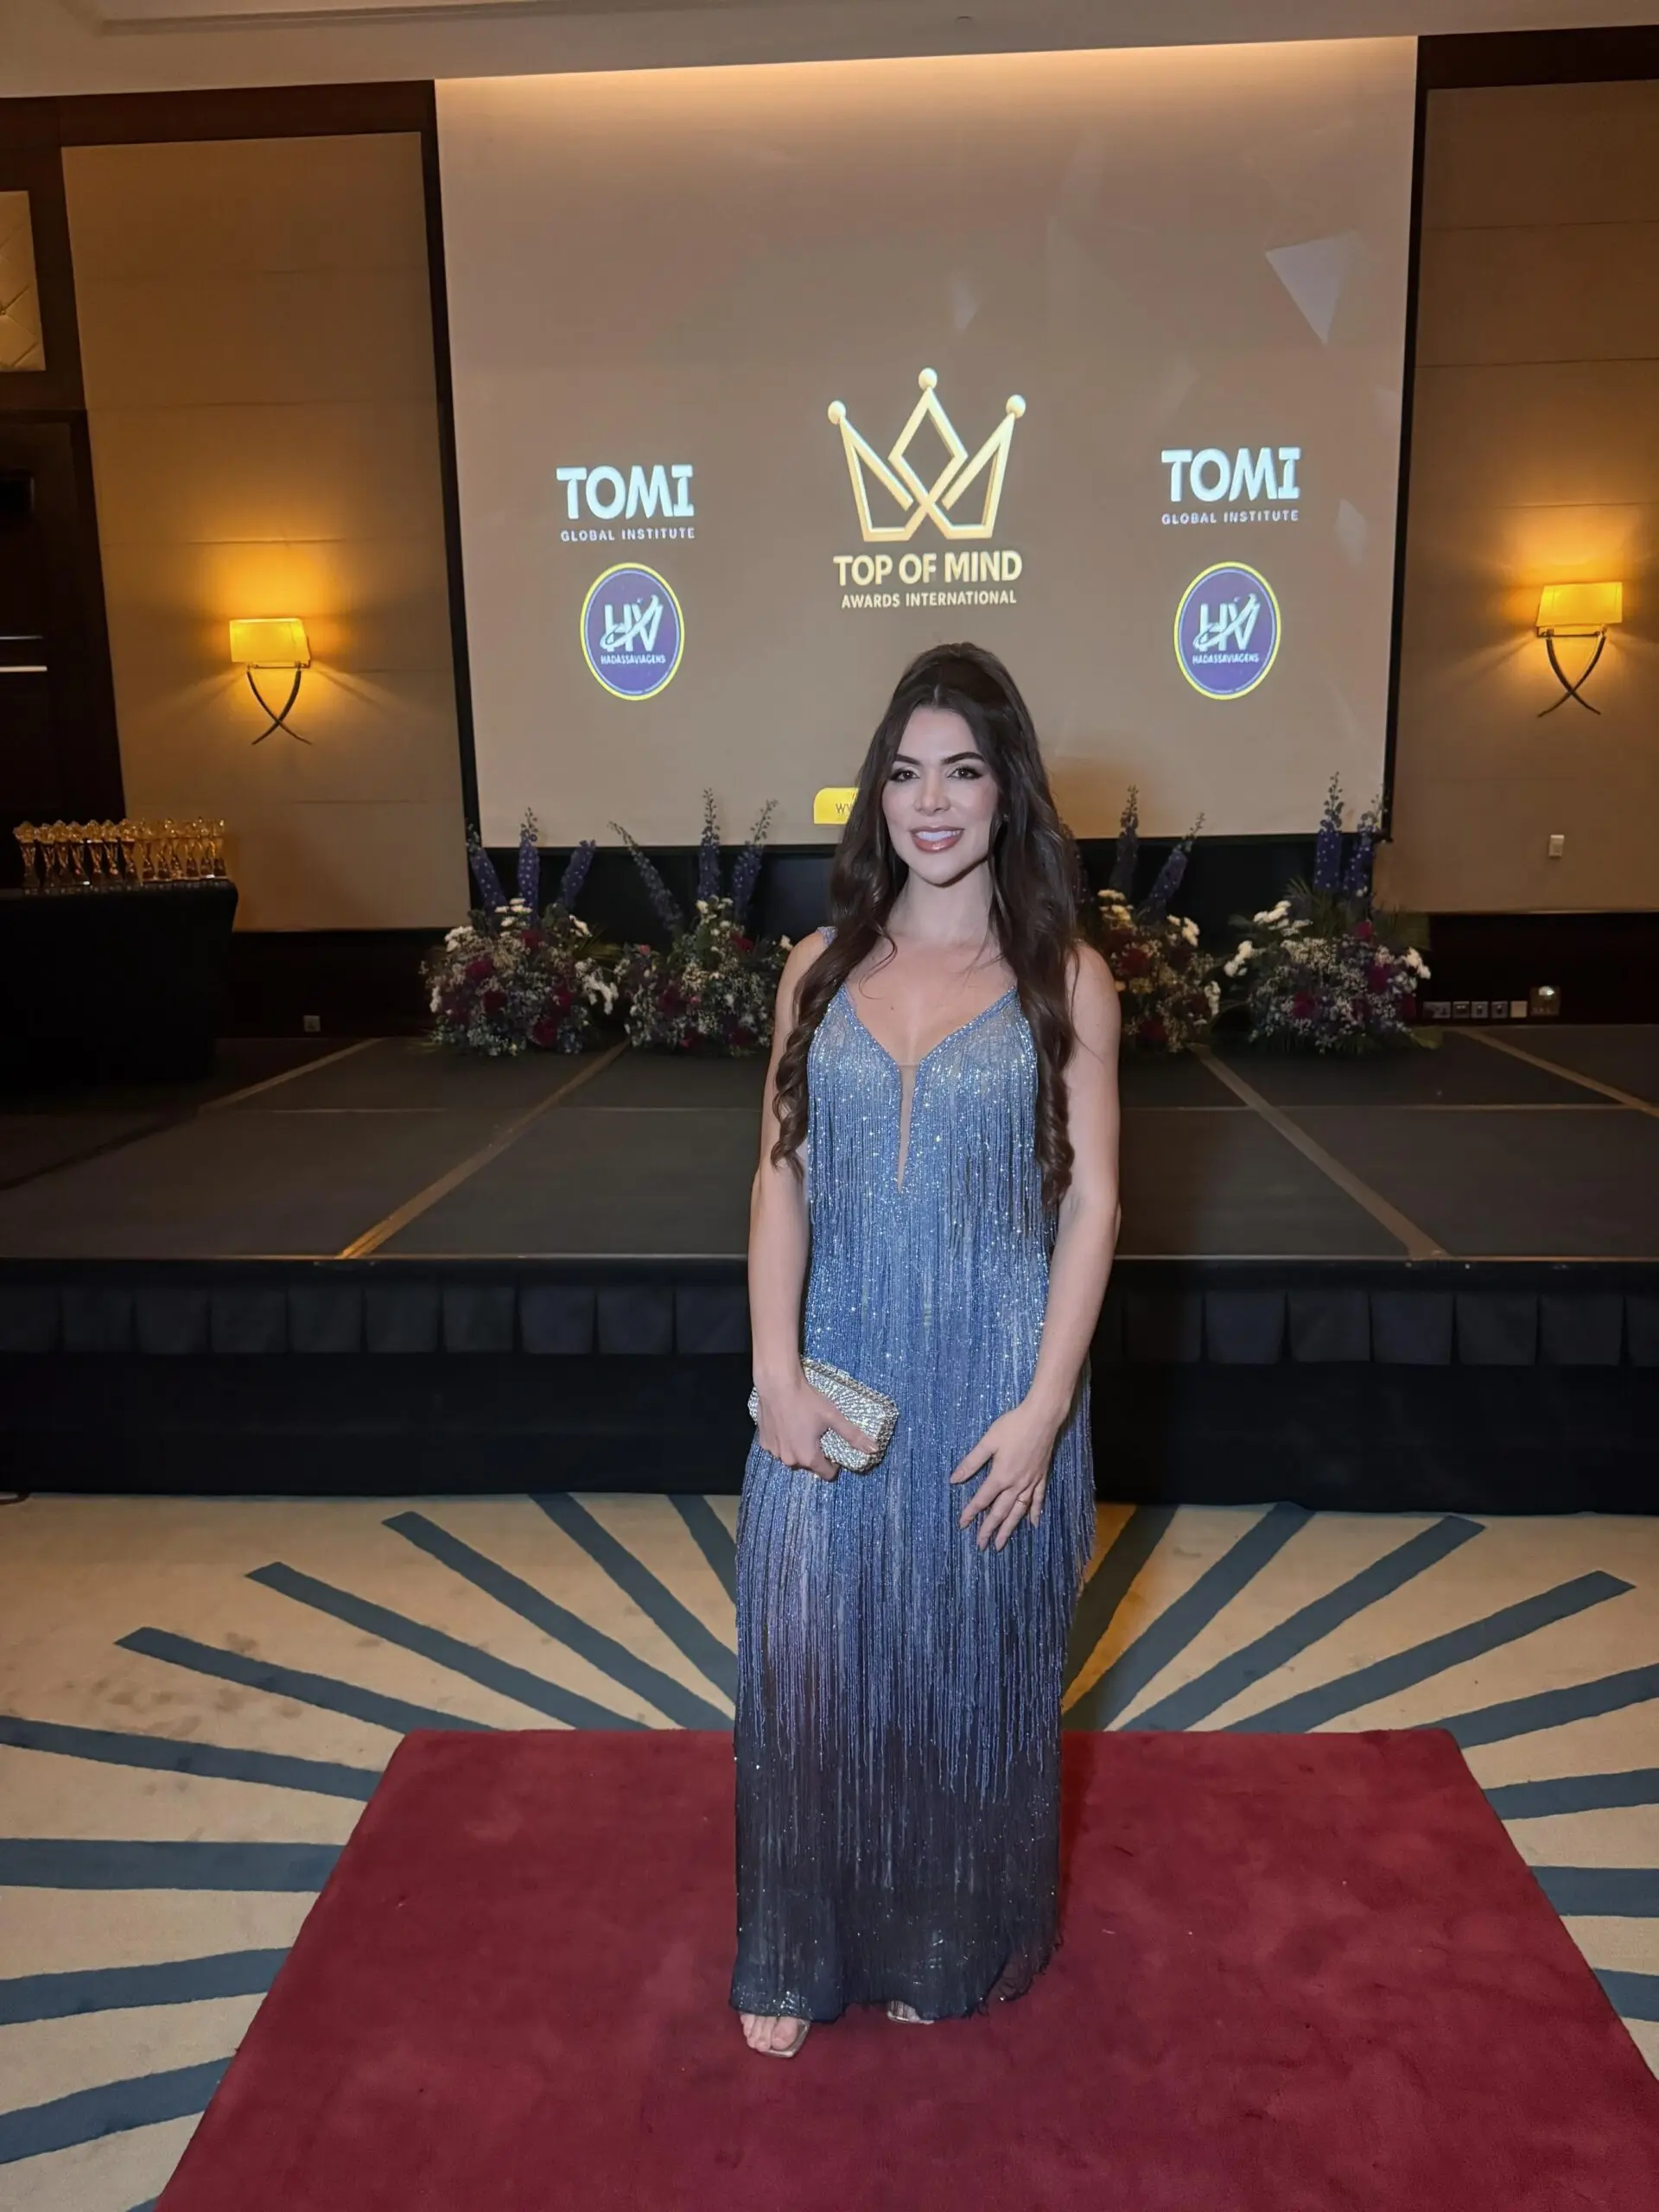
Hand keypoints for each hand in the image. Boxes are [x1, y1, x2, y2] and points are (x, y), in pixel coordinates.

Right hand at [754, 1372, 874, 1481]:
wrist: (777, 1385)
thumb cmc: (806, 1401)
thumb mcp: (833, 1417)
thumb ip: (852, 1435)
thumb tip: (873, 1449)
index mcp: (808, 1457)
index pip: (826, 1473)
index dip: (833, 1463)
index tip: (833, 1447)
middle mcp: (790, 1460)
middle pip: (808, 1464)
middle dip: (815, 1453)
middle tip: (817, 1432)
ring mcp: (774, 1452)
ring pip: (792, 1456)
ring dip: (798, 1447)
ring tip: (801, 1427)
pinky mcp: (763, 1442)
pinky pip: (778, 1448)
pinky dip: (784, 1440)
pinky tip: (786, 1424)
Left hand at [949, 1399, 1061, 1549]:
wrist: (1042, 1418)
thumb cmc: (1013, 1426)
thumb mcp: (988, 1442)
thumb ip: (971, 1462)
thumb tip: (954, 1479)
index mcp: (1000, 1476)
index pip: (982, 1500)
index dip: (970, 1513)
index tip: (962, 1525)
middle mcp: (1016, 1484)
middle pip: (1000, 1512)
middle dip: (989, 1529)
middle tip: (981, 1545)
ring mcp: (1031, 1482)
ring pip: (1018, 1511)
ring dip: (1009, 1528)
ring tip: (1002, 1543)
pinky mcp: (1042, 1477)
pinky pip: (1038, 1499)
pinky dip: (1035, 1512)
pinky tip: (1033, 1524)